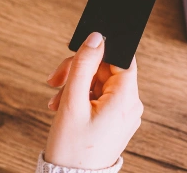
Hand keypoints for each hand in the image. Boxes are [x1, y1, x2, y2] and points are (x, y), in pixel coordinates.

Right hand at [45, 32, 143, 169]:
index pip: (121, 59)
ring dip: (76, 84)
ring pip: (99, 81)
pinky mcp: (114, 117)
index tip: (80, 54)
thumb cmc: (72, 148)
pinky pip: (99, 95)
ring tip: (57, 99)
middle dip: (79, 71)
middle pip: (106, 70)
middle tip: (56, 80)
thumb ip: (84, 65)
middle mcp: (130, 104)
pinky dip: (81, 95)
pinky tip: (64, 105)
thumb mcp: (73, 101)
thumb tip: (96, 38)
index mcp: (126, 99)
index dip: (100, 52)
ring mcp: (122, 112)